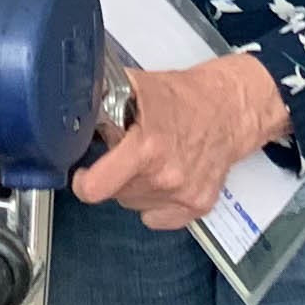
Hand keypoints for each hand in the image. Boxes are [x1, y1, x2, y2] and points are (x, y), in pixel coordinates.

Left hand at [73, 54, 287, 230]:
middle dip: (114, 174)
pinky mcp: (198, 206)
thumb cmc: (186, 97)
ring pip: (134, 204)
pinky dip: (155, 203)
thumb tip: (73, 105)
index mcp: (146, 147)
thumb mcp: (139, 87)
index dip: (83, 182)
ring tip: (151, 160)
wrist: (232, 109)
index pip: (95, 188)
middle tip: (127, 152)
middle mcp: (165, 176)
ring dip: (135, 187)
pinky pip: (156, 218)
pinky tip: (164, 179)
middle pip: (114, 194)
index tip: (83, 173)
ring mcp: (183, 194)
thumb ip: (103, 99)